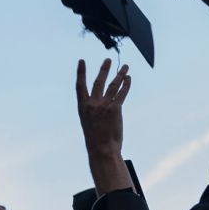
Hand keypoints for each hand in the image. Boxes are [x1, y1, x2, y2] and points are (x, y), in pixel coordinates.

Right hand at [76, 59, 134, 194]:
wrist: (102, 149)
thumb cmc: (96, 140)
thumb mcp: (89, 123)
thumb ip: (93, 111)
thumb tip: (99, 105)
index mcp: (82, 107)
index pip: (80, 86)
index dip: (81, 72)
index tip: (82, 61)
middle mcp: (92, 104)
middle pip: (98, 82)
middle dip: (104, 69)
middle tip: (108, 60)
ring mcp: (103, 106)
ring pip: (112, 85)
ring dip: (120, 74)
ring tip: (125, 66)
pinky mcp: (115, 109)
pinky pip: (121, 93)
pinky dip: (126, 85)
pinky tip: (128, 78)